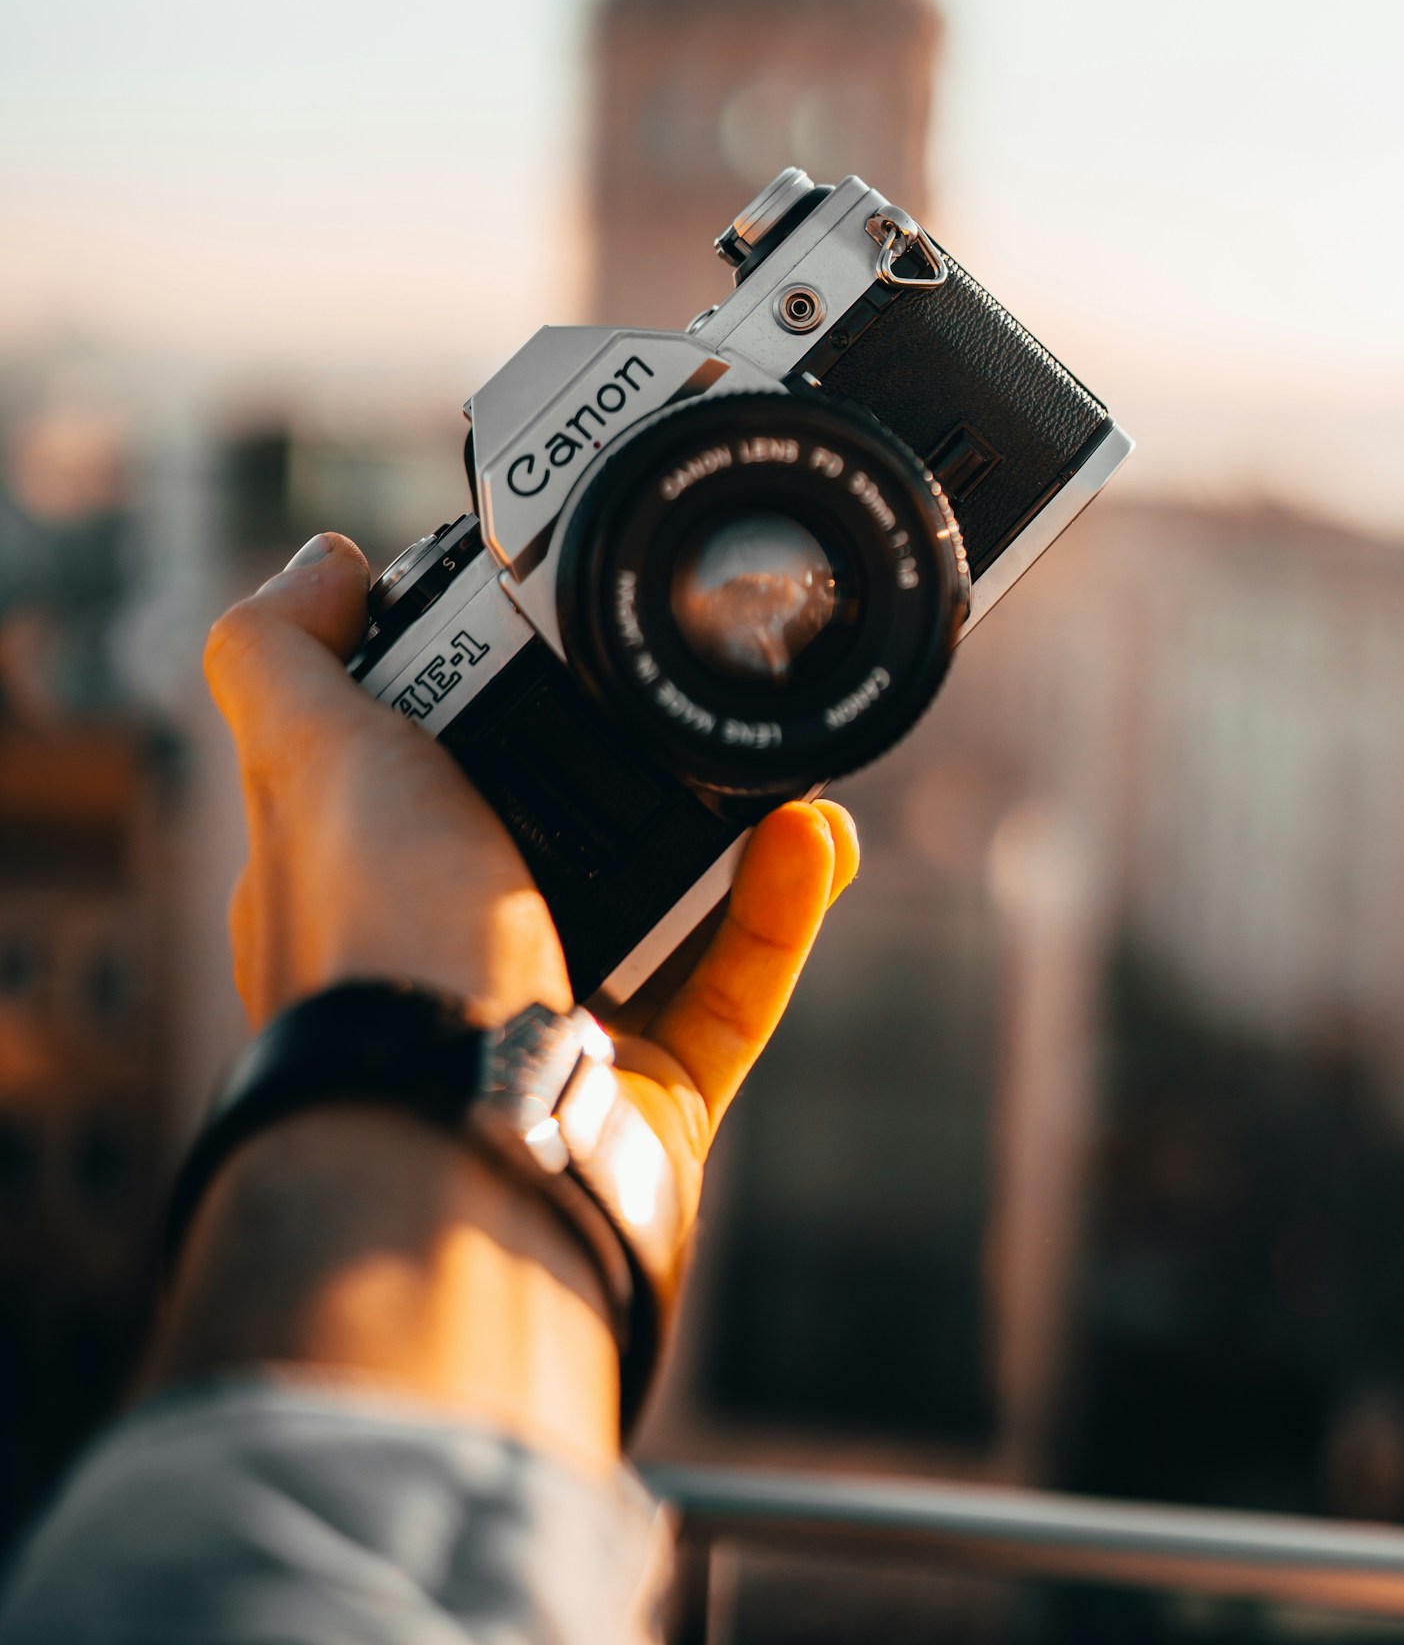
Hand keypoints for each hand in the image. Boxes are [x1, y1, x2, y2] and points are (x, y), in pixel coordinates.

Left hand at [204, 532, 857, 1334]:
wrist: (464, 1141)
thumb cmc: (376, 947)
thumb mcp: (308, 755)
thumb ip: (287, 652)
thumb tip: (322, 564)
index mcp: (354, 884)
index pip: (409, 764)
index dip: (477, 691)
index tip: (560, 625)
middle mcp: (446, 961)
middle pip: (550, 829)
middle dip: (629, 757)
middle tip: (691, 687)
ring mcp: (549, 1031)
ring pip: (662, 911)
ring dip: (736, 828)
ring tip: (787, 764)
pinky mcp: (646, 1100)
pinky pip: (734, 989)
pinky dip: (784, 912)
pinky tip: (815, 834)